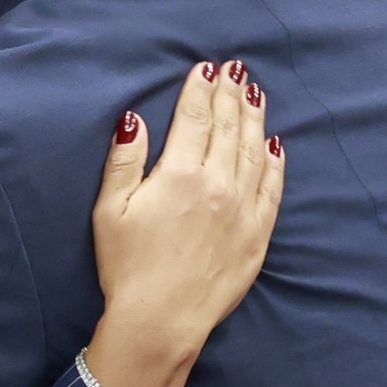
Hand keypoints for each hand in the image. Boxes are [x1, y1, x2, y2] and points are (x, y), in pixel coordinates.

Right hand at [78, 62, 281, 386]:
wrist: (161, 320)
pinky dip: (276, 161)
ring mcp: (244, 209)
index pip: (195, 117)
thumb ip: (124, 161)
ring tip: (254, 93)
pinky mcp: (258, 234)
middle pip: (229, 127)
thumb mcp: (110, 211)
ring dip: (254, 118)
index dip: (201, 88)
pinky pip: (272, 187)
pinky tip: (275, 144)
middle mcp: (218, 184)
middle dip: (230, 94)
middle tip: (235, 69)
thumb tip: (135, 119)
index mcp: (180, 173)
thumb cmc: (127, 267)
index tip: (206, 66)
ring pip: (254, 150)